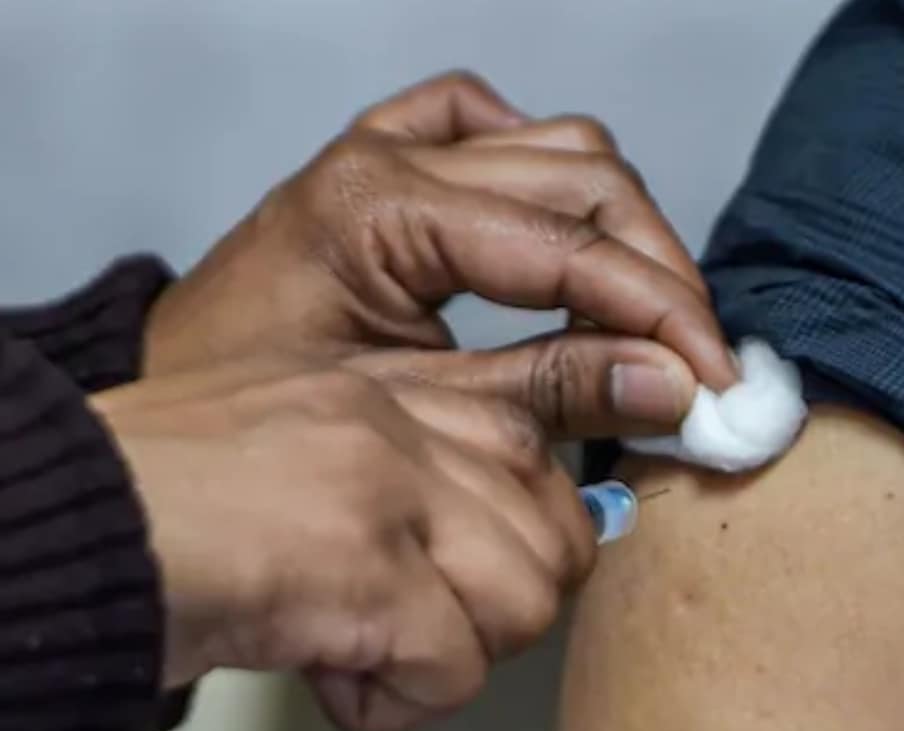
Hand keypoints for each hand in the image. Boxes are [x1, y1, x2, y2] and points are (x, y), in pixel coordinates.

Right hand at [90, 355, 593, 730]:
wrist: (54, 530)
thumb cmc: (155, 505)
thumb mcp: (295, 453)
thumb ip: (405, 474)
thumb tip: (519, 538)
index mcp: (378, 389)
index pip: (528, 443)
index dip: (536, 525)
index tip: (496, 571)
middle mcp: (394, 425)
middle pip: (554, 530)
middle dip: (503, 603)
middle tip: (422, 623)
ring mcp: (383, 491)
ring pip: (527, 599)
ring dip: (455, 653)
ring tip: (365, 648)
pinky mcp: (363, 570)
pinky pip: (456, 671)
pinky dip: (397, 702)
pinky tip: (327, 676)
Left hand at [145, 72, 735, 431]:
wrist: (178, 407)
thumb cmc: (258, 418)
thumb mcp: (411, 414)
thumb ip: (548, 391)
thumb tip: (668, 387)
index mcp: (381, 207)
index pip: (569, 245)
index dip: (661, 311)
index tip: (713, 377)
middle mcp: (395, 155)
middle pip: (586, 181)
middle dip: (658, 274)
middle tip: (696, 360)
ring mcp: (396, 145)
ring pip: (562, 148)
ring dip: (624, 226)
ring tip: (649, 314)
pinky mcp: (396, 158)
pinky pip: (495, 127)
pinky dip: (546, 169)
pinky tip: (563, 227)